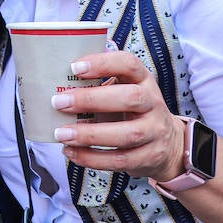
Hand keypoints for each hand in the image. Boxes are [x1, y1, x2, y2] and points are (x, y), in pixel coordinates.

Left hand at [43, 49, 188, 181]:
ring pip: (127, 134)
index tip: (74, 67)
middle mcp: (153, 103)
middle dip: (91, 100)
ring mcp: (155, 131)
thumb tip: (55, 80)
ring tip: (61, 134)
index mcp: (143, 80)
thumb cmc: (132, 110)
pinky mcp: (149, 157)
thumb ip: (98, 84)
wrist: (167, 143)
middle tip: (58, 103)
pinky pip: (120, 160)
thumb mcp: (123, 90)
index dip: (103, 63)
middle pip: (130, 98)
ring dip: (89, 135)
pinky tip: (71, 152)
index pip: (129, 64)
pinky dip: (92, 158)